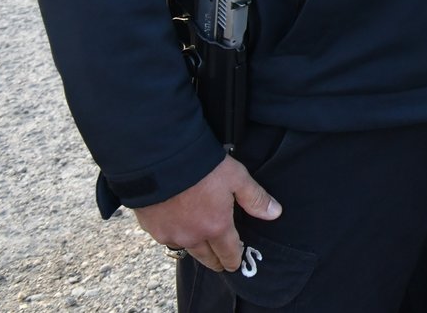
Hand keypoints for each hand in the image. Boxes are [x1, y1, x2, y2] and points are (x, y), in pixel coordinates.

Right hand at [134, 155, 279, 272]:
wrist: (162, 161)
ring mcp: (170, 234)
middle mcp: (193, 236)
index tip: (235, 265)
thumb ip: (255, 198)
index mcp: (216, 227)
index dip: (233, 260)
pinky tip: (177, 229)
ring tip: (201, 247)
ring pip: (186, 249)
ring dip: (195, 249)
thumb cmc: (203, 167)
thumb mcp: (237, 178)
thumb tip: (275, 213)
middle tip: (220, 263)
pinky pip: (167, 238)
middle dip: (216, 261)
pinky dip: (174, 236)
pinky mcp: (152, 228)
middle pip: (206, 258)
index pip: (228, 253)